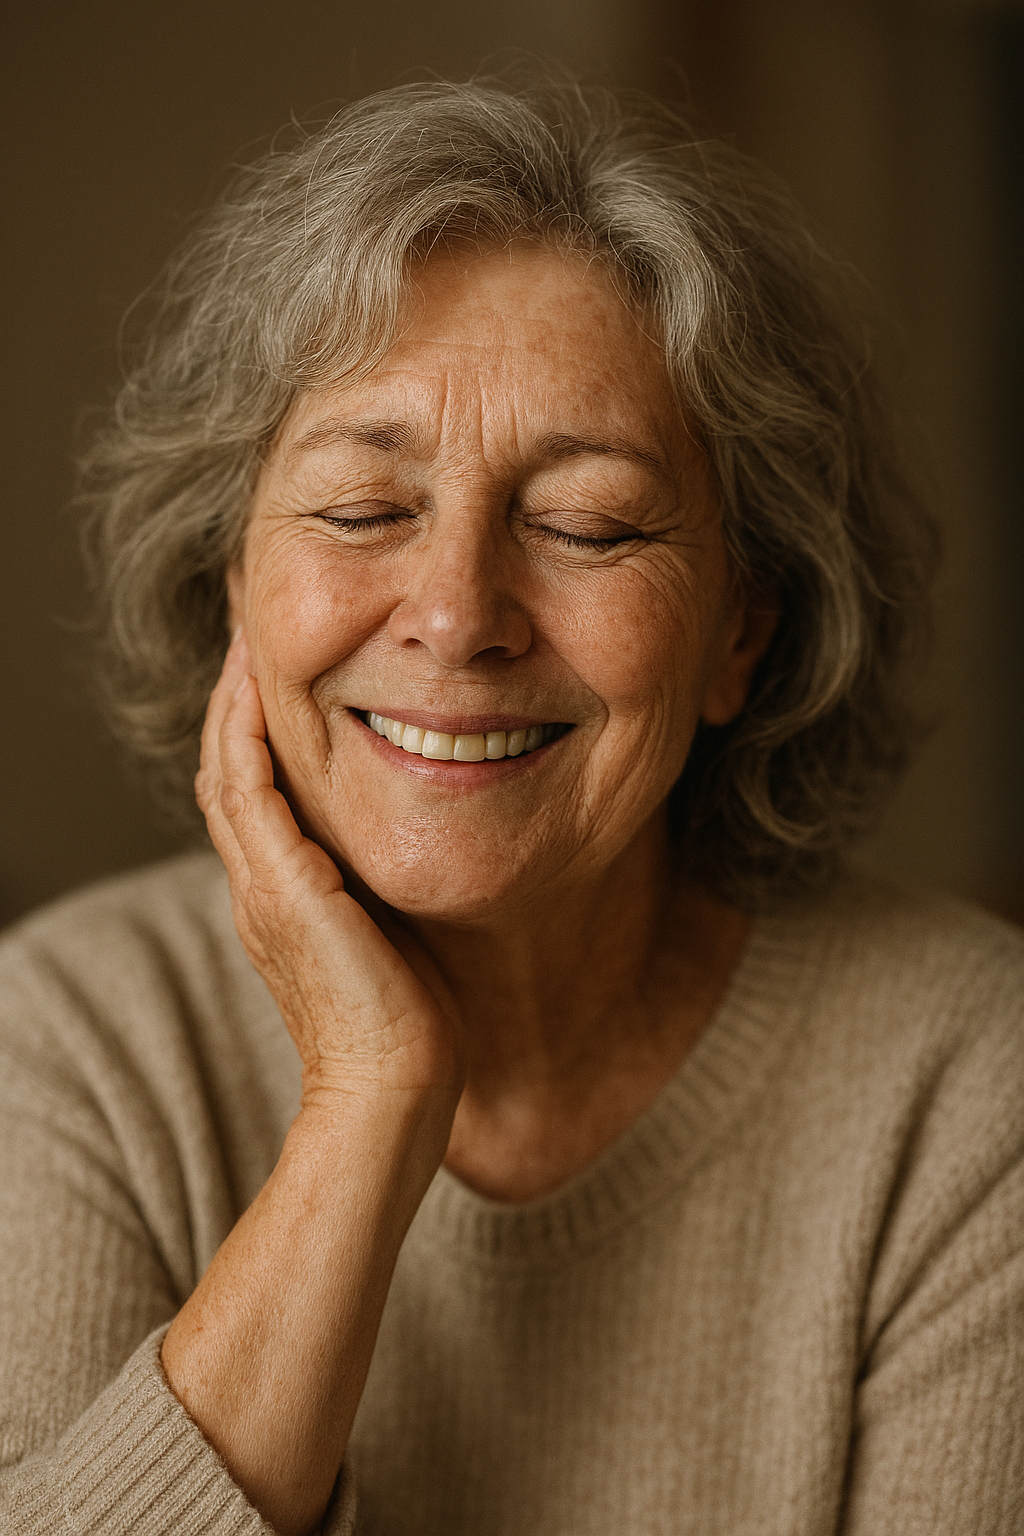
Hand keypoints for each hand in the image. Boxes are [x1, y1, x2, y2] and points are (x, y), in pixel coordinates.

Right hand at [195, 631, 463, 1110]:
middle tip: (252, 631)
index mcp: (280, 895)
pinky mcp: (285, 890)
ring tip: (250, 638)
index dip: (256, 729)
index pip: (252, 792)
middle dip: (238, 698)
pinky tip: (263, 687)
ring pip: (227, 769)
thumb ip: (382, 886)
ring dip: (236, 701)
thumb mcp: (390, 935)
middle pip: (227, 768)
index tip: (279, 670)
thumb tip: (417, 843)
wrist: (394, 1092)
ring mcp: (263, 888)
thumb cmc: (409, 1026)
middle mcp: (258, 886)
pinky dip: (248, 736)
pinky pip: (248, 792)